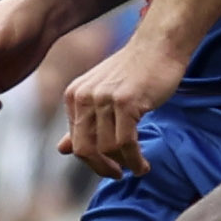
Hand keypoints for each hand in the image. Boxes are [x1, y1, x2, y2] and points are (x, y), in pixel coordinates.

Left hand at [59, 32, 190, 179]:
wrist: (158, 46)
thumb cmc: (134, 71)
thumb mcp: (101, 94)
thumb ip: (82, 122)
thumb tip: (61, 150)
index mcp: (74, 96)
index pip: (75, 142)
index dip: (91, 160)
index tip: (109, 166)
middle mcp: (83, 97)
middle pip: (84, 150)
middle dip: (101, 168)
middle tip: (118, 174)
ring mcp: (103, 99)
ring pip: (106, 149)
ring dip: (124, 165)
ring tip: (137, 167)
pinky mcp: (125, 102)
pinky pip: (125, 143)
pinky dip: (134, 160)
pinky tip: (143, 165)